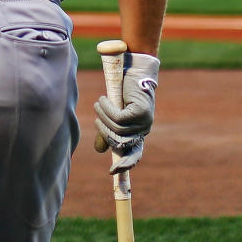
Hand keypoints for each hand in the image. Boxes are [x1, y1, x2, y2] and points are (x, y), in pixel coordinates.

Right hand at [93, 52, 159, 172]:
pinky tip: (104, 99)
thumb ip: (108, 130)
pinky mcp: (139, 111)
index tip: (113, 172)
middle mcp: (144, 129)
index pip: (135, 154)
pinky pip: (117, 117)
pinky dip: (106, 108)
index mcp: (139, 132)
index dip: (125, 164)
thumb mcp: (115, 113)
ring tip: (98, 103)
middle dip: (103, 131)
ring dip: (103, 116)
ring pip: (116, 128)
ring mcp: (144, 121)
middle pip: (119, 141)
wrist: (134, 69)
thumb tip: (101, 151)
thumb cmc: (123, 91)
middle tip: (97, 118)